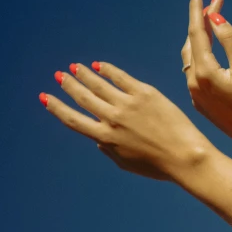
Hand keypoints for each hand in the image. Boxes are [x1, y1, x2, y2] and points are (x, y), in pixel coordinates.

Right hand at [39, 61, 211, 180]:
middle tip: (60, 75)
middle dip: (68, 85)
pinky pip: (120, 77)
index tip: (45, 97)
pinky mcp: (145, 93)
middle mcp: (113, 119)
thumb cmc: (159, 165)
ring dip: (83, 74)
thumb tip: (97, 138)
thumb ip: (108, 150)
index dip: (57, 107)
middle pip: (83, 98)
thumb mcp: (127, 163)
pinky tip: (100, 65)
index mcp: (106, 138)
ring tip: (75, 67)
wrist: (186, 156)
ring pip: (98, 84)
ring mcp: (128, 104)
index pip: (73, 120)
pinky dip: (107, 70)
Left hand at [182, 0, 231, 149]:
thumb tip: (214, 17)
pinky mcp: (199, 100)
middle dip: (201, 19)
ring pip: (191, 55)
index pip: (196, 32)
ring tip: (209, 17)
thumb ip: (229, 40)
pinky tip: (208, 46)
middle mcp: (193, 82)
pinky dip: (201, 52)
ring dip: (199, 35)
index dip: (198, 9)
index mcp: (204, 72)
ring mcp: (194, 92)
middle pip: (192, 41)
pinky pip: (194, 69)